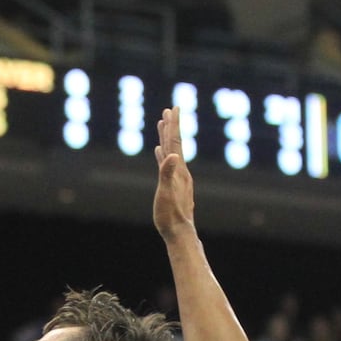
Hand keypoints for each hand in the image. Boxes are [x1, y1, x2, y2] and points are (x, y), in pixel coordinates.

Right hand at [152, 106, 195, 240]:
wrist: (179, 232)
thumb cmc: (171, 215)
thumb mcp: (166, 194)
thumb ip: (168, 174)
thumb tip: (173, 155)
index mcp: (178, 170)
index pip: (175, 142)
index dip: (174, 125)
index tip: (174, 108)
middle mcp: (180, 171)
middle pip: (174, 143)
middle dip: (171, 126)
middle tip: (170, 110)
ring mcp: (177, 178)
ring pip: (170, 152)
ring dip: (166, 138)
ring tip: (163, 125)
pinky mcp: (173, 185)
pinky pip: (167, 164)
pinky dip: (163, 154)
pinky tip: (160, 153)